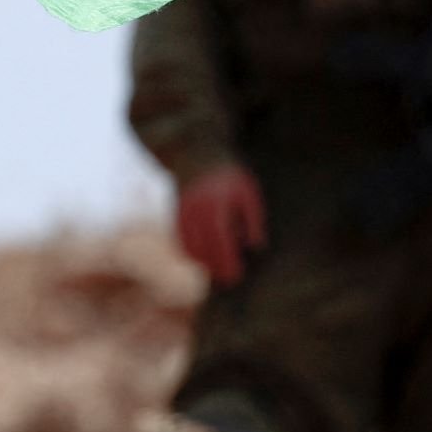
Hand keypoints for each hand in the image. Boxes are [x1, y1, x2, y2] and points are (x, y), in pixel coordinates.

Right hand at [175, 162, 265, 286]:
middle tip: (229, 280)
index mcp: (215, 206)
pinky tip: (204, 259)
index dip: (227, 261)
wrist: (192, 152)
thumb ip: (253, 218)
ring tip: (218, 272)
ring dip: (203, 263)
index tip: (236, 276)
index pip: (221, 241)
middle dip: (215, 268)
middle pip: (203, 249)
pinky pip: (182, 241)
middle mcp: (195, 212)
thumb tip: (255, 245)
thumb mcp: (246, 191)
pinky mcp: (175, 215)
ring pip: (190, 247)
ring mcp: (182, 214)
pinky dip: (193, 253)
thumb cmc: (225, 174)